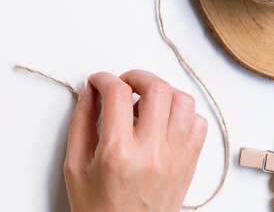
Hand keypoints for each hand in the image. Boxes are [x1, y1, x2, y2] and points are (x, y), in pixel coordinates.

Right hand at [65, 70, 207, 211]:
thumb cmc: (99, 209)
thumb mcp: (75, 166)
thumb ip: (81, 123)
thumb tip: (89, 92)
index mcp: (117, 152)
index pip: (117, 92)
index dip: (104, 78)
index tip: (98, 82)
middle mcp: (151, 152)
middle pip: (157, 88)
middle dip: (136, 76)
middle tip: (123, 85)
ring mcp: (175, 158)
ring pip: (183, 101)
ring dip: (162, 93)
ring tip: (144, 102)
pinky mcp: (189, 165)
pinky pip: (198, 125)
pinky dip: (182, 114)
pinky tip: (162, 122)